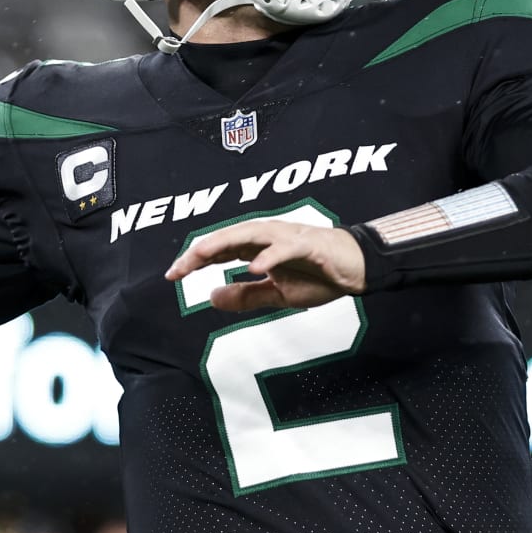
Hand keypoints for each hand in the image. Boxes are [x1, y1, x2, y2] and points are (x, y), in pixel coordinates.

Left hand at [164, 220, 365, 311]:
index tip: (172, 275)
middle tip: (179, 267)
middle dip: (201, 251)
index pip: (219, 249)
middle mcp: (268, 237)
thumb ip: (245, 296)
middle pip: (227, 238)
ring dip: (224, 244)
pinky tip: (253, 267)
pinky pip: (285, 248)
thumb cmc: (319, 275)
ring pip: (249, 234)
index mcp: (258, 247)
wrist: (359, 268)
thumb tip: (211, 298)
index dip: (194, 260)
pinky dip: (269, 256)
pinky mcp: (310, 245)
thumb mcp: (277, 294)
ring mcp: (288, 238)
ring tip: (202, 256)